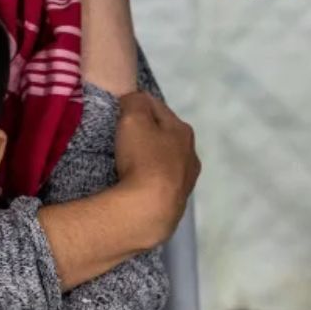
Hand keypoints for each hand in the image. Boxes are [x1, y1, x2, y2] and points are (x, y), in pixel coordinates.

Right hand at [113, 92, 199, 247]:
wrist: (149, 210)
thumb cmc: (143, 159)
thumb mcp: (133, 118)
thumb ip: (134, 101)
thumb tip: (134, 99)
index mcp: (183, 130)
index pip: (156, 106)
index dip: (136, 104)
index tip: (119, 109)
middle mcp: (191, 154)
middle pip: (164, 134)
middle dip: (146, 132)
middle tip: (122, 136)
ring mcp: (187, 180)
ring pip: (165, 159)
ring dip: (150, 157)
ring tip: (128, 162)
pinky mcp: (177, 202)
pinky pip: (161, 182)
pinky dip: (150, 179)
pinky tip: (138, 183)